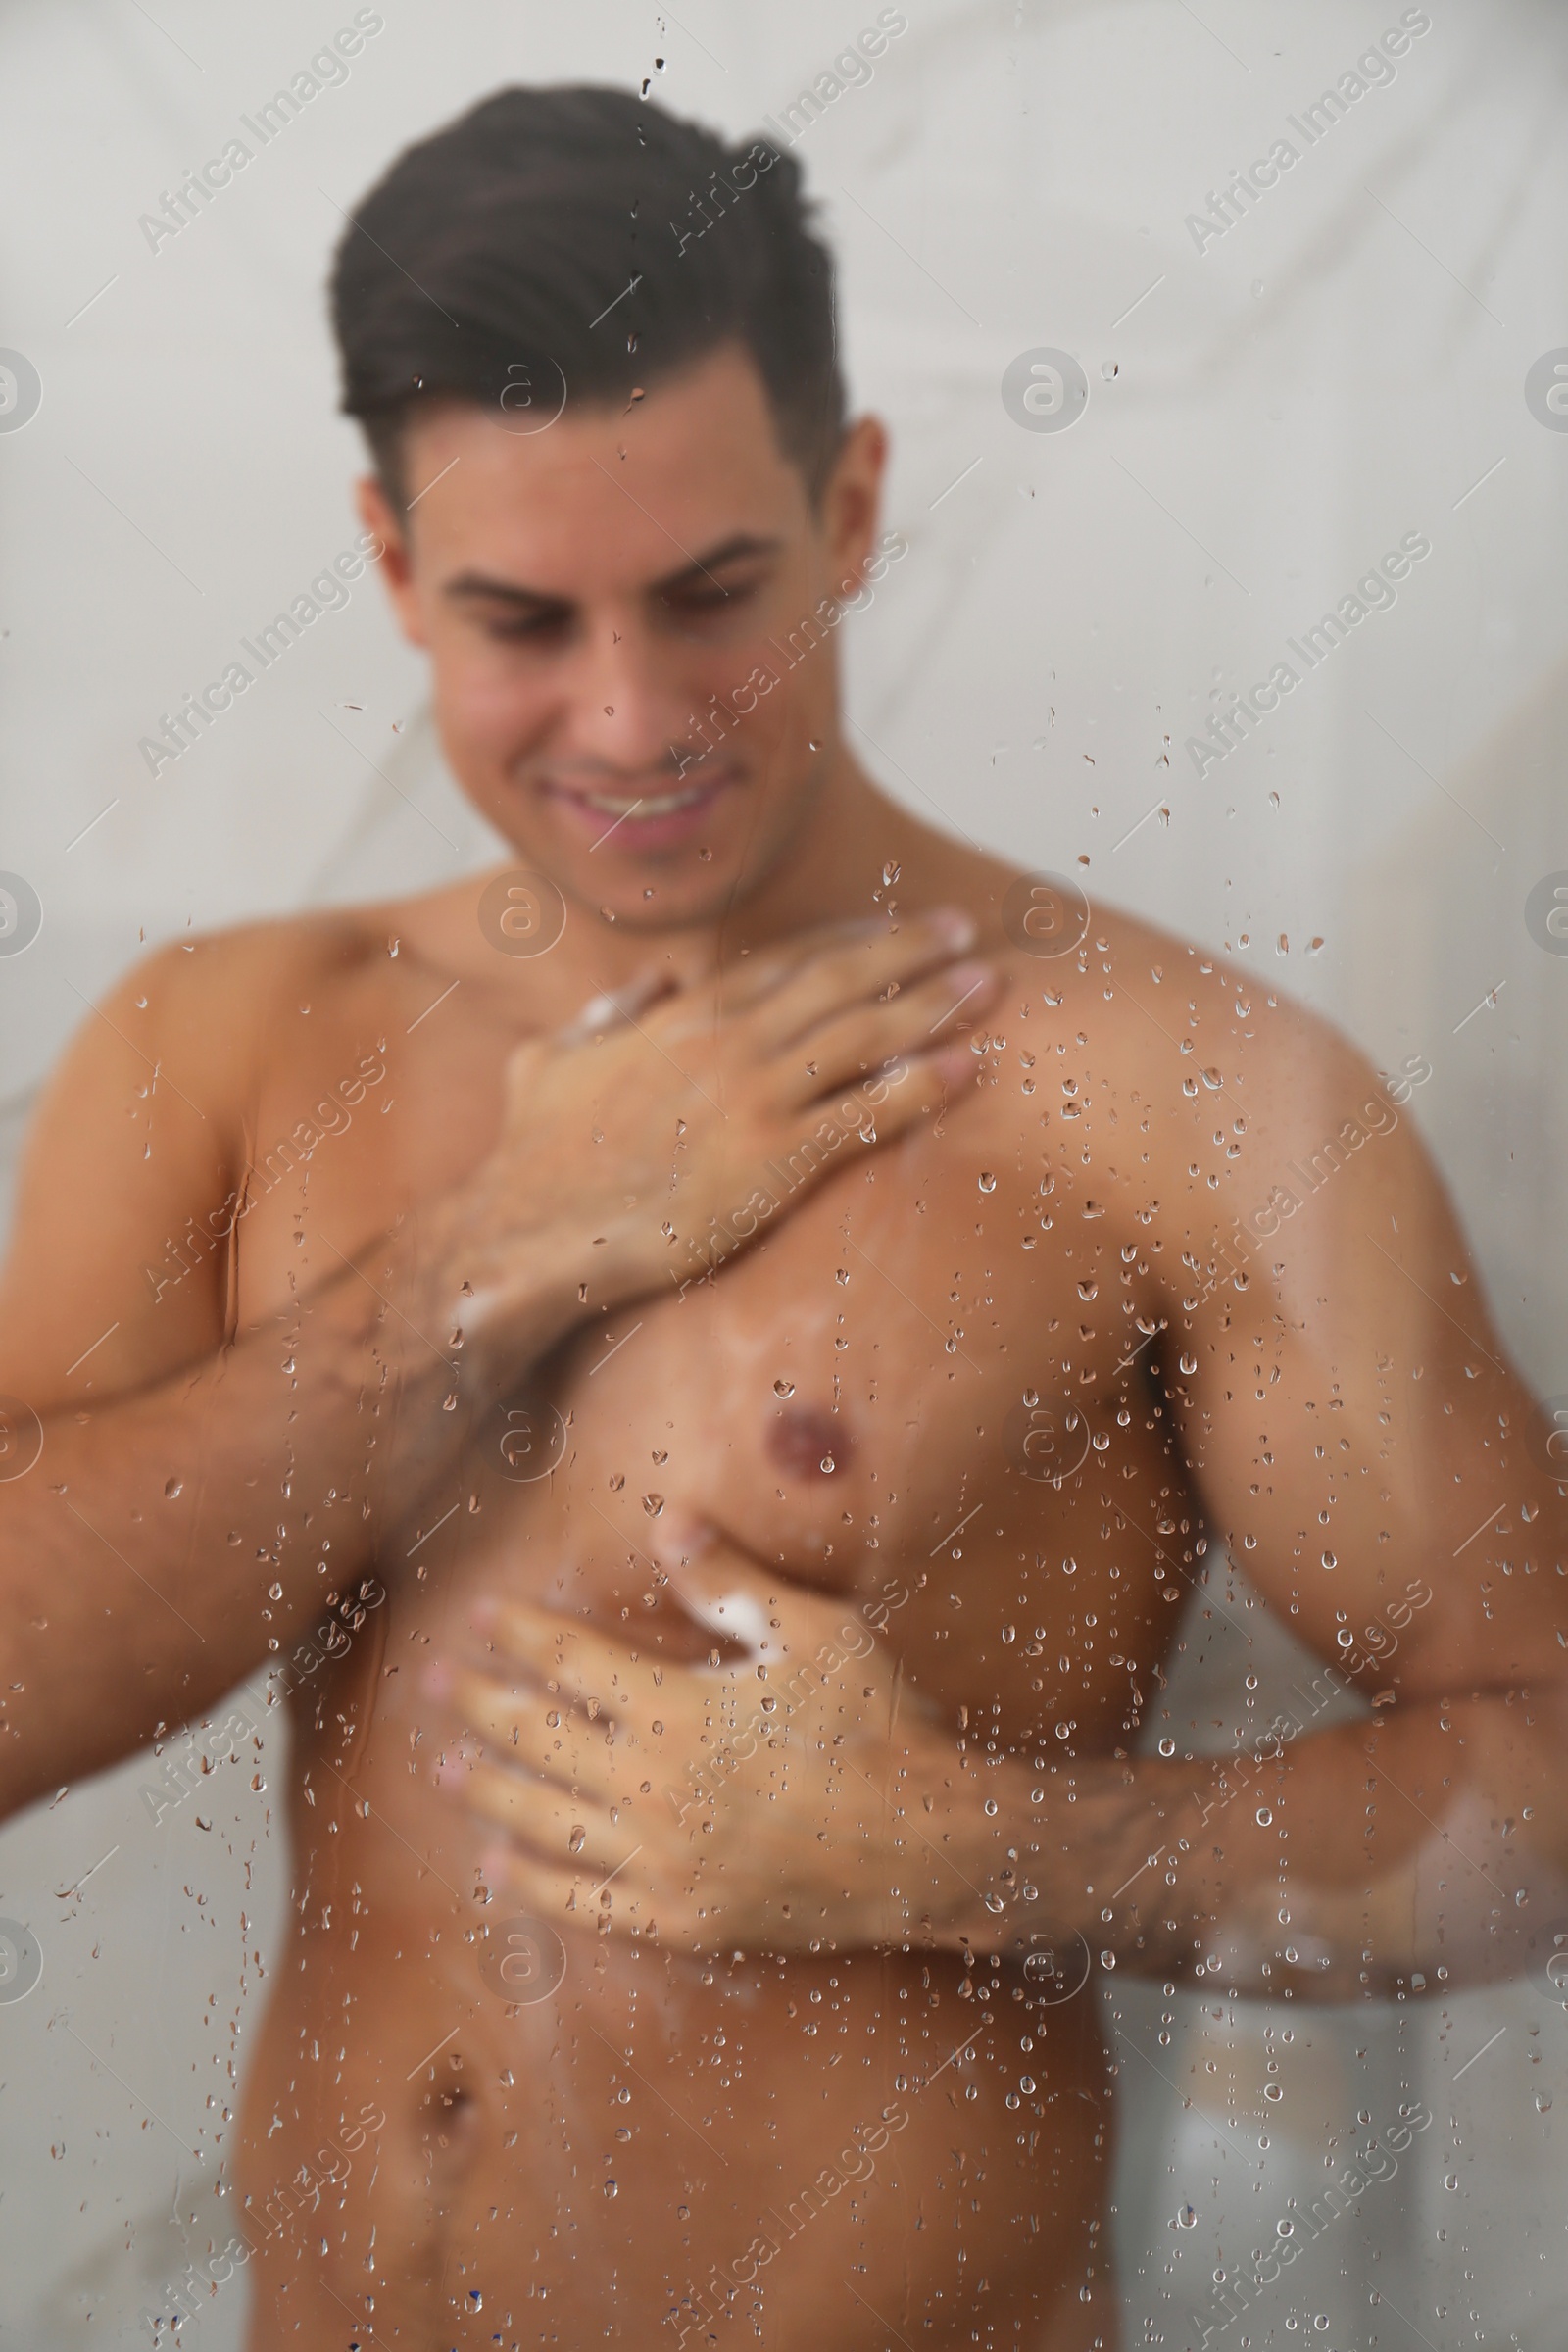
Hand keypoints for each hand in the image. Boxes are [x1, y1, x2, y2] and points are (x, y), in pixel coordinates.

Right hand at [428, 909, 995, 1379]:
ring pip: (865, 1035)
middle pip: (840, 981)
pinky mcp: (773, 1161)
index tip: (895, 924)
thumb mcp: (549, 1060)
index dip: (850, 938)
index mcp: (681, 1016)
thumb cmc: (533, 1159)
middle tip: (967, 931)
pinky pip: (865, 1114)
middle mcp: (726, 1041)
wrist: (528, 1235)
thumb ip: (606, 1015)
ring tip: (989, 986)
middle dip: (910, 950)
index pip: (785, 960)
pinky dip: (921, 1086)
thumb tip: (648, 983)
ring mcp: (753, 1097)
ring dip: (934, 1005)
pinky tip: (966, 1070)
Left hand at [433, 1528, 966, 1952]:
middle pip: (538, 1738)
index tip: (480, 1616)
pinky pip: (585, 1901)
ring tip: (444, 1771)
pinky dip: (536, 1882)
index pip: (571, 1662)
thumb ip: (729, 1581)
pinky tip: (502, 1866)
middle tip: (431, 1684)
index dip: (521, 1636)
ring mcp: (660, 1860)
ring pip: (546, 1819)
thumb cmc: (875, 1726)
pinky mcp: (679, 1918)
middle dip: (479, 1705)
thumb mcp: (810, 1634)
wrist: (928, 1845)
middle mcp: (651, 1786)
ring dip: (489, 1790)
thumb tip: (667, 1521)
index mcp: (675, 1709)